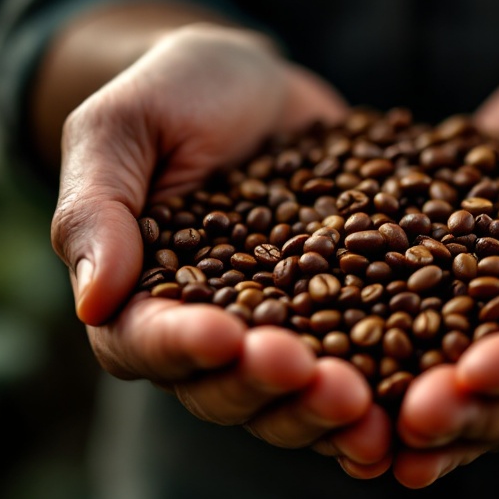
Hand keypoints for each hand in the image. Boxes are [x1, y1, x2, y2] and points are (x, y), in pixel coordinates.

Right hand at [49, 23, 390, 477]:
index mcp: (136, 295)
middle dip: (271, 391)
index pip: (142, 342)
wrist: (254, 85)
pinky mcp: (336, 317)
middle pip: (223, 390)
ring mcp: (276, 331)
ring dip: (324, 413)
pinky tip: (406, 409)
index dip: (182, 348)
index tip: (225, 337)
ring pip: (288, 399)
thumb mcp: (123, 128)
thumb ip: (97, 208)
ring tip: (367, 408)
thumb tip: (93, 300)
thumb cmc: (172, 94)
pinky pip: (353, 367)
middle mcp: (204, 331)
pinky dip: (377, 395)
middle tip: (320, 381)